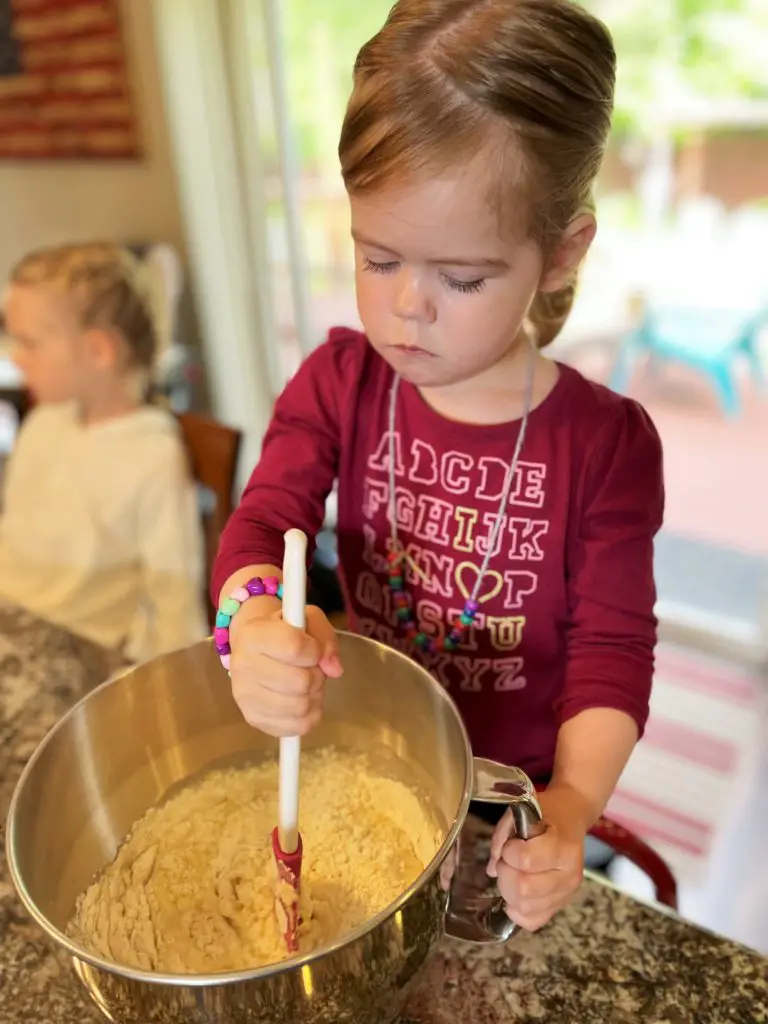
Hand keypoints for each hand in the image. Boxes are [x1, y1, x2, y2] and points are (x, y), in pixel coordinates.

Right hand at [229, 599, 342, 736]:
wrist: (253, 644)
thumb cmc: (284, 629)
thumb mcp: (307, 619)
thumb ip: (325, 638)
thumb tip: (334, 669)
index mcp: (254, 635)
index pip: (294, 648)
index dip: (314, 651)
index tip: (312, 648)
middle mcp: (243, 666)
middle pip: (300, 682)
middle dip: (316, 675)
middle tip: (311, 668)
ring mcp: (245, 696)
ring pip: (300, 707)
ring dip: (314, 696)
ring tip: (307, 684)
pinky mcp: (253, 718)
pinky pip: (296, 727)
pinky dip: (309, 715)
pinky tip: (303, 700)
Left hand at [486, 788, 585, 931]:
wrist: (571, 819)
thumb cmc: (546, 813)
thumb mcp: (523, 811)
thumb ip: (503, 835)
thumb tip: (492, 868)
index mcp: (564, 847)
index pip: (525, 860)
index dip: (508, 852)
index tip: (510, 844)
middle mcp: (570, 875)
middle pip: (524, 890)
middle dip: (505, 874)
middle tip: (507, 861)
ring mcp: (567, 894)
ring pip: (525, 908)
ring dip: (509, 892)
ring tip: (513, 873)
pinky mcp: (560, 906)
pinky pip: (532, 922)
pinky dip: (517, 910)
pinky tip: (517, 892)